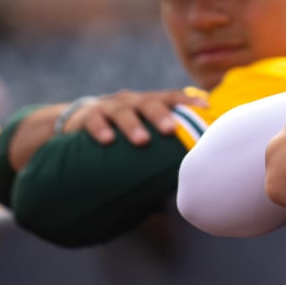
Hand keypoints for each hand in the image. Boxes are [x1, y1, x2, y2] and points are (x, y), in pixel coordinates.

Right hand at [63, 89, 208, 145]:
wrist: (78, 120)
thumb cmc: (120, 133)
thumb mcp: (141, 132)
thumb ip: (160, 152)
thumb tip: (183, 187)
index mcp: (148, 103)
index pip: (171, 97)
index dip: (188, 100)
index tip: (207, 108)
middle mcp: (131, 101)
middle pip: (149, 103)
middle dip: (161, 114)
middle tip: (171, 129)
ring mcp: (109, 106)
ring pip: (123, 111)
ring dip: (133, 125)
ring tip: (142, 140)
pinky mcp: (86, 116)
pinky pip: (94, 120)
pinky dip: (101, 129)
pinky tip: (108, 140)